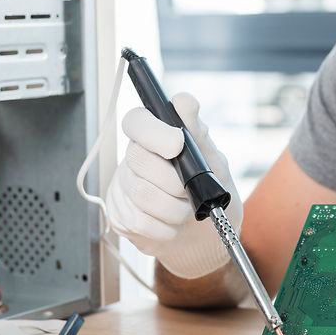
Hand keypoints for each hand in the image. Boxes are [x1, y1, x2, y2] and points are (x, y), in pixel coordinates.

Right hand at [105, 92, 243, 278]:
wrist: (210, 233)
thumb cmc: (210, 189)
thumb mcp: (212, 160)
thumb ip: (197, 132)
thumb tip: (185, 101)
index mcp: (154, 137)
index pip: (135, 121)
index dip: (153, 131)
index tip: (177, 144)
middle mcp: (133, 159)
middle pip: (138, 160)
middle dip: (174, 180)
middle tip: (191, 190)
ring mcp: (123, 188)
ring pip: (142, 194)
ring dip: (175, 207)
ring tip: (187, 208)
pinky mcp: (122, 218)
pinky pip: (141, 222)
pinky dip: (168, 227)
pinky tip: (174, 224)